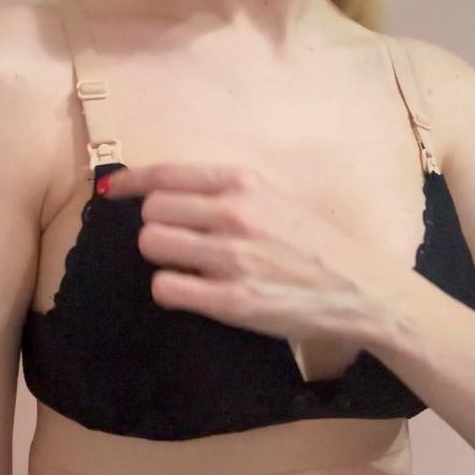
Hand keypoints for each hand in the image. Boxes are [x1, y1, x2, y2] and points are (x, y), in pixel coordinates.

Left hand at [99, 162, 381, 344]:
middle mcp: (234, 213)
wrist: (362, 290)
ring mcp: (231, 258)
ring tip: (186, 266)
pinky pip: (166, 288)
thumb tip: (165, 193)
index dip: (131, 182)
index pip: (165, 174)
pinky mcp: (231, 300)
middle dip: (156, 226)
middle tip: (177, 241)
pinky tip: (190, 292)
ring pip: (152, 246)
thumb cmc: (317, 245)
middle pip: (152, 211)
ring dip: (162, 258)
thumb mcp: (276, 199)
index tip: (113, 190)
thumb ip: (227, 194)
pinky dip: (170, 290)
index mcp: (244, 183)